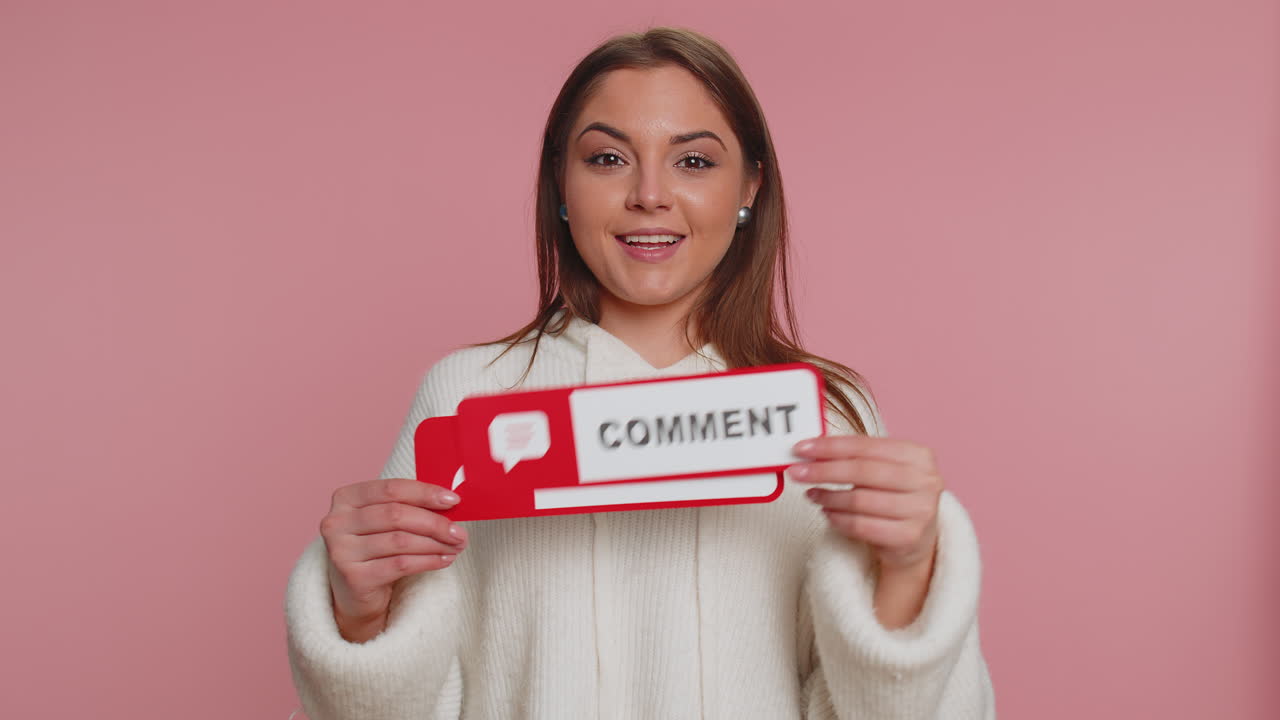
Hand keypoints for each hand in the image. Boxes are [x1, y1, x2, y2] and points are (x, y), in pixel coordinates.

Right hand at [320, 477, 466, 641]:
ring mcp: (341, 551)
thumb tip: (451, 501)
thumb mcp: (384, 521)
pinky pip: (401, 564)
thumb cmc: (376, 549)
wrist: (355, 594)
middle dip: (435, 523)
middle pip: (396, 515)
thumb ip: (408, 506)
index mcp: (345, 498)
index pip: (390, 488)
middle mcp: (336, 522)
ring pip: (400, 541)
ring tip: (456, 547)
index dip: (424, 493)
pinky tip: (444, 560)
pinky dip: (428, 561)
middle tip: (460, 532)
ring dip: (435, 543)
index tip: (453, 500)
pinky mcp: (353, 577)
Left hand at [788, 436, 942, 572]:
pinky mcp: (908, 537)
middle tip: (797, 472)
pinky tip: (828, 513)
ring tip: (812, 495)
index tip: (801, 448)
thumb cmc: (893, 497)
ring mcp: (920, 511)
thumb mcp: (883, 471)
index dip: (830, 446)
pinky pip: (861, 526)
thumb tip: (811, 450)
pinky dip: (838, 519)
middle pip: (862, 471)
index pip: (866, 446)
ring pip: (859, 500)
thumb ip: (856, 457)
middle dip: (823, 470)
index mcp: (918, 456)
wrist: (916, 541)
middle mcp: (925, 481)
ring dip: (828, 497)